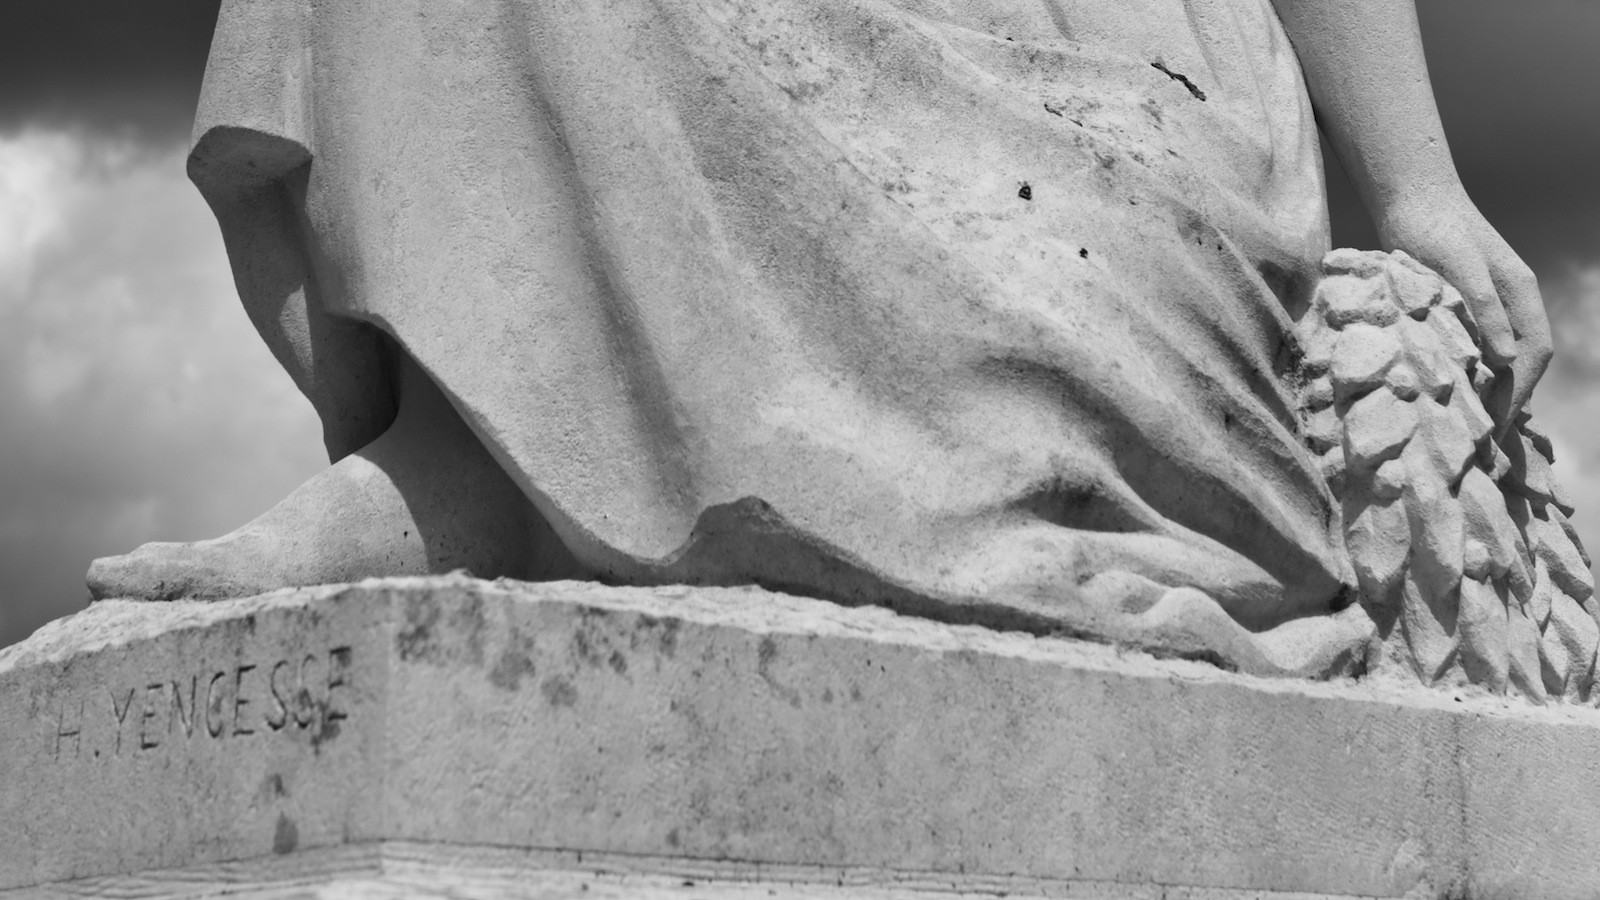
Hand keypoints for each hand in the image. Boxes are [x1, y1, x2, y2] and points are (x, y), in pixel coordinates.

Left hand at [1376, 185, 1551, 434]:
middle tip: (1483, 441)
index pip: (1534, 353)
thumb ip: (1483, 308)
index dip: (1521, 391)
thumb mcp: (1457, 266)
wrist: (1409, 196)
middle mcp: (1510, 301)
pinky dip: (1468, 376)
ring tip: (1469, 429)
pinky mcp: (1458, 307)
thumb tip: (1508, 360)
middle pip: (1522, 362)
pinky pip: (1473, 350)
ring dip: (1490, 392)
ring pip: (1499, 358)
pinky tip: (1449, 397)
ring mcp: (1486, 304)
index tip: (1498, 427)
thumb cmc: (1431, 226)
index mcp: (1520, 291)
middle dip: (1509, 401)